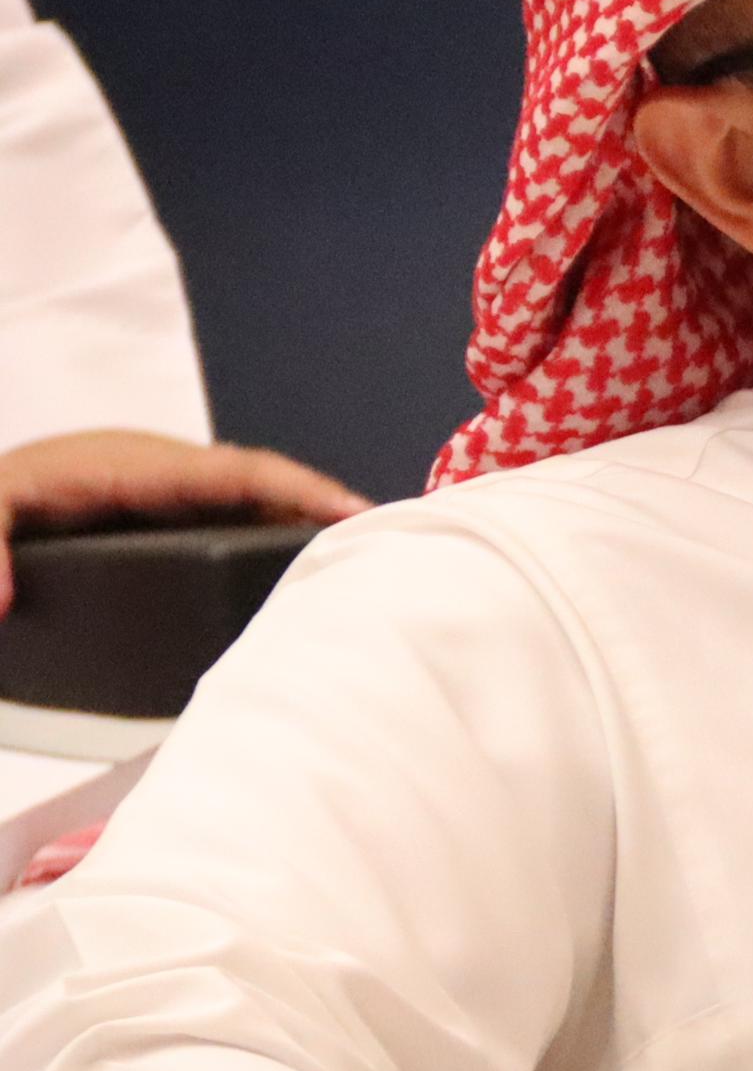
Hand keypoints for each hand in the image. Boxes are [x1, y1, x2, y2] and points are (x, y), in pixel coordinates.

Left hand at [0, 427, 366, 614]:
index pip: (239, 472)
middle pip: (265, 488)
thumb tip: (3, 602)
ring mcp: (169, 498)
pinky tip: (301, 579)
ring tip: (366, 565)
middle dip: (327, 509)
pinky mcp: (166, 519)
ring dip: (306, 528)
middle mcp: (168, 477)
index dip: (302, 489)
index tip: (356, 512)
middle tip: (395, 543)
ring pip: (255, 507)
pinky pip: (234, 525)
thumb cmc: (4, 493)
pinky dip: (276, 542)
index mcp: (138, 468)